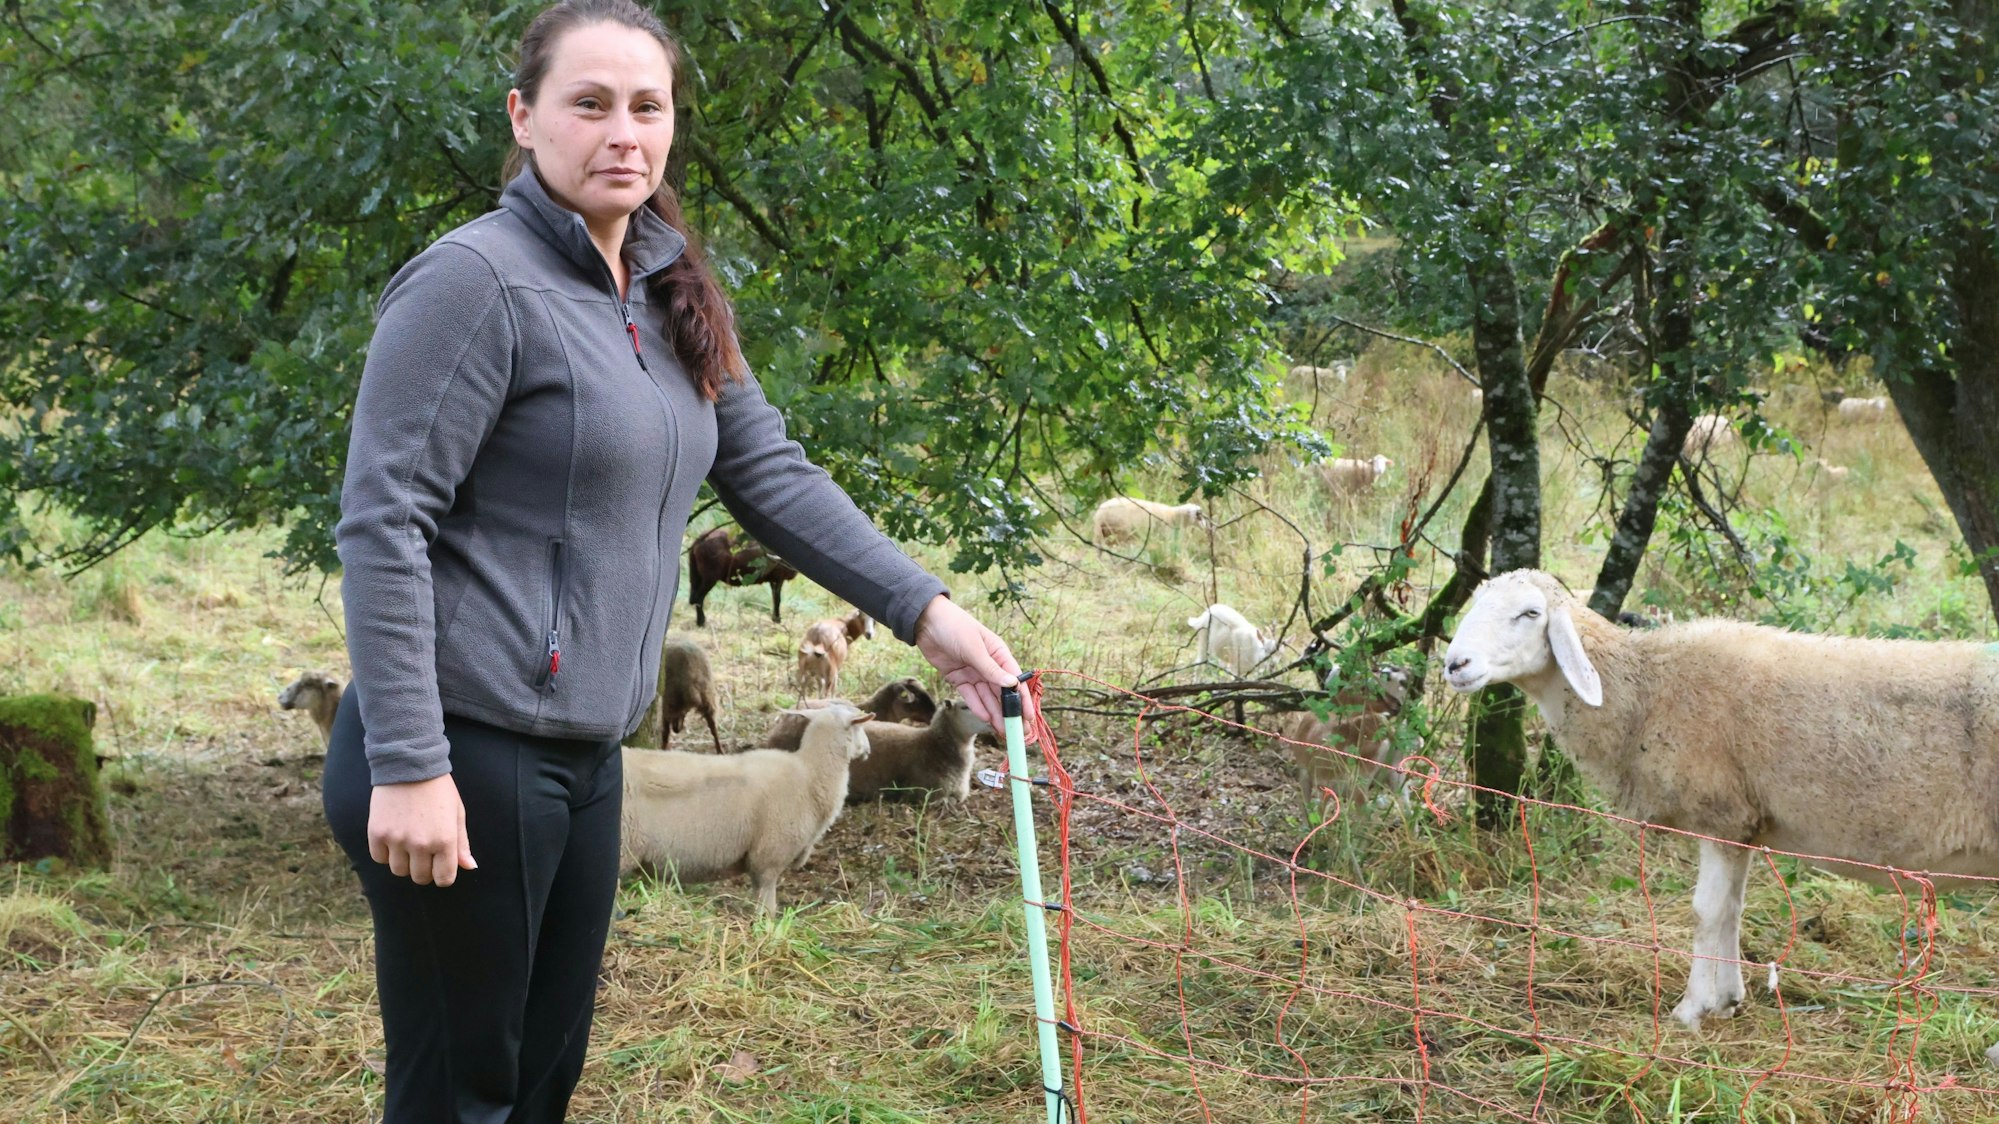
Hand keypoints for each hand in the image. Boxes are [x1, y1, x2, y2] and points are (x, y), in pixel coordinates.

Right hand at [368, 774, 476, 886]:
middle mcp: (420, 844)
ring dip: (404, 861)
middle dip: (424, 869)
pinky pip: (379, 858)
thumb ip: (462, 843)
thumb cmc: (438, 789)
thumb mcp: (457, 813)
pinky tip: (393, 836)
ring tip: (407, 840)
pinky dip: (385, 852)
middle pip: (420, 878)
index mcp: (444, 840)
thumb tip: (469, 866)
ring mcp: (397, 840)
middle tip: (423, 850)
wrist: (409, 764)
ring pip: (399, 870)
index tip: (439, 865)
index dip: (442, 875)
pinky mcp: (377, 833)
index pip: (444, 879)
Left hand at [913, 594, 1033, 732]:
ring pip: (987, 697)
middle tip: (1017, 732)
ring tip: (1003, 732)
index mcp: (999, 654)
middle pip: (1001, 693)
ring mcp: (973, 673)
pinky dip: (978, 707)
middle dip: (1009, 712)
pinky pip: (970, 696)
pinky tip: (986, 719)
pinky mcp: (958, 678)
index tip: (1028, 717)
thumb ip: (991, 669)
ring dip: (995, 714)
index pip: (1014, 680)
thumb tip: (1012, 685)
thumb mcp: (974, 648)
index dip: (1022, 699)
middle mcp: (989, 665)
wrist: (926, 621)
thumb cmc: (954, 626)